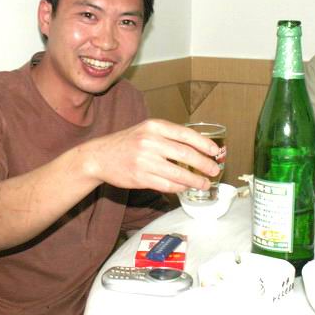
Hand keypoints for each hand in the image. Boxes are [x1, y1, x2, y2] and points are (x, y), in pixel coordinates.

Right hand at [84, 119, 220, 193]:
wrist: (99, 156)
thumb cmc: (127, 142)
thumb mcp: (146, 130)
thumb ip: (168, 136)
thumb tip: (198, 148)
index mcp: (154, 126)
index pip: (186, 134)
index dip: (204, 144)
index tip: (215, 152)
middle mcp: (150, 141)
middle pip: (186, 154)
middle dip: (204, 164)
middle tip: (214, 170)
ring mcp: (144, 160)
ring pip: (178, 173)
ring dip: (195, 180)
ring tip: (205, 183)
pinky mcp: (140, 177)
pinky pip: (166, 185)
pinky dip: (179, 187)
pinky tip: (186, 187)